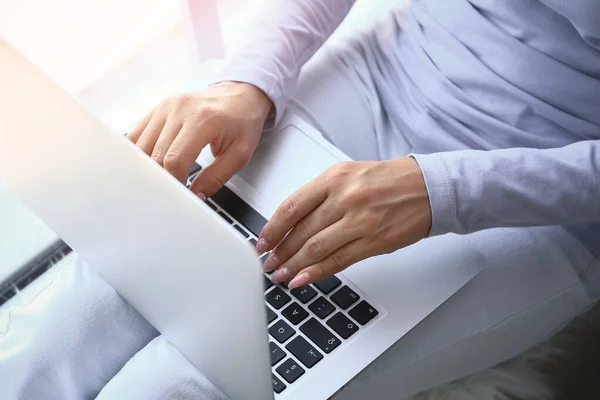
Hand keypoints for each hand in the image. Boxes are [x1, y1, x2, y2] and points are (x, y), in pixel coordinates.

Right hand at [127, 81, 272, 197]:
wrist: (240, 95)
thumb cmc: (242, 122)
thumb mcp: (240, 153)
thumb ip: (217, 177)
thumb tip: (195, 196)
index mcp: (203, 119)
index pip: (175, 159)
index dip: (175, 182)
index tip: (181, 194)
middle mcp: (180, 109)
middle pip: (156, 155)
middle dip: (162, 178)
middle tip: (172, 191)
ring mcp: (166, 107)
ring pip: (142, 146)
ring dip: (149, 167)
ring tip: (162, 179)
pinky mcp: (157, 108)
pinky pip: (137, 134)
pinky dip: (139, 153)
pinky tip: (150, 164)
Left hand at [256, 158, 431, 287]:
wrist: (428, 188)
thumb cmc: (389, 180)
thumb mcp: (349, 174)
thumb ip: (320, 195)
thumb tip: (292, 222)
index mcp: (334, 178)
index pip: (292, 206)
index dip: (272, 228)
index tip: (262, 241)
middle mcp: (344, 198)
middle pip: (301, 230)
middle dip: (280, 251)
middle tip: (269, 263)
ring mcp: (360, 221)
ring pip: (316, 248)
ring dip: (294, 265)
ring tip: (281, 274)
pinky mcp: (374, 242)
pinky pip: (338, 261)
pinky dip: (316, 273)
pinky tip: (302, 279)